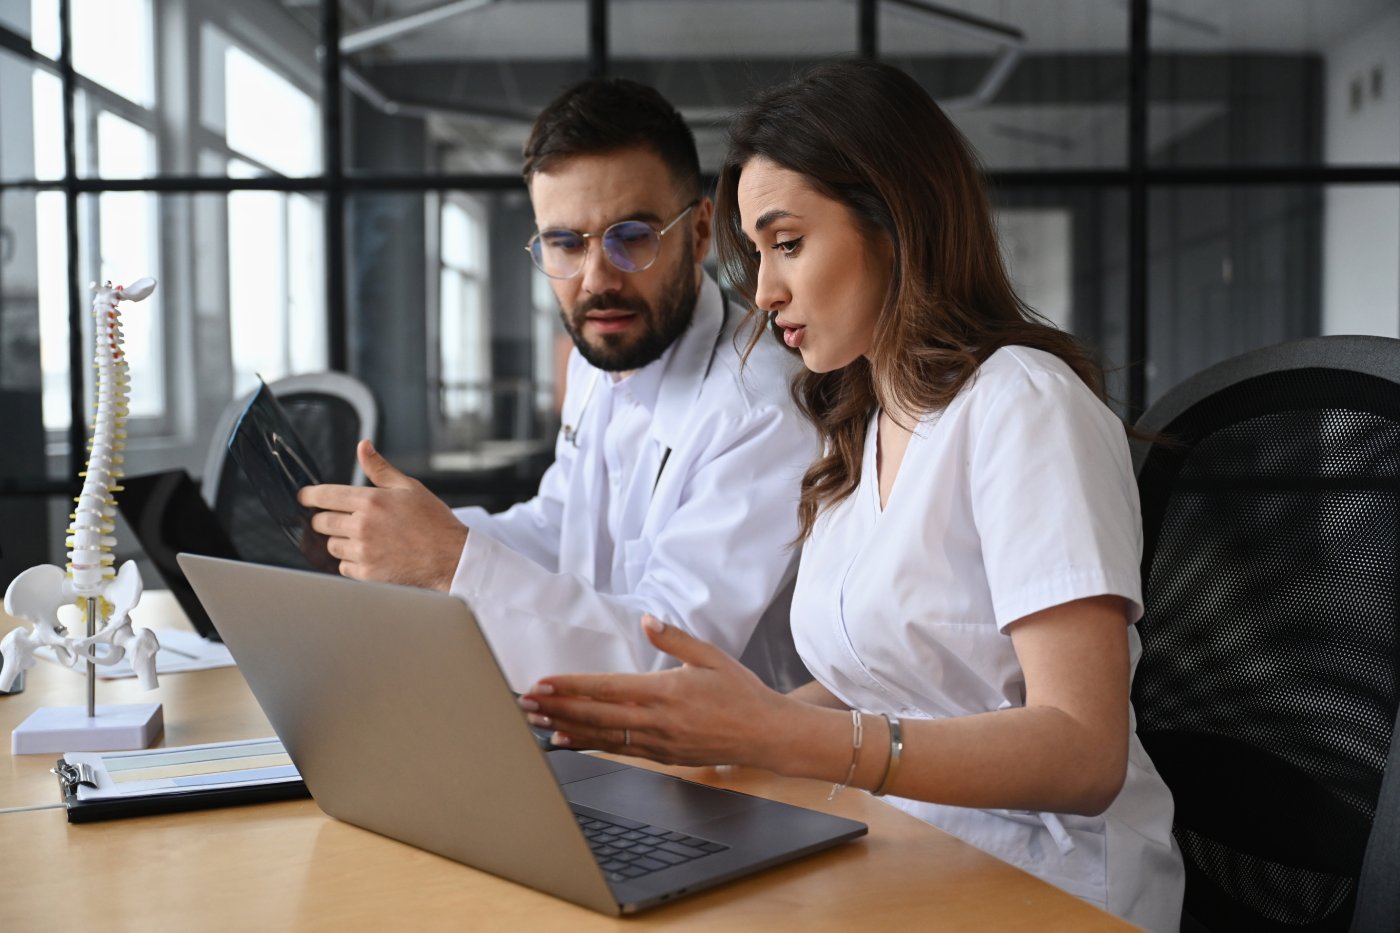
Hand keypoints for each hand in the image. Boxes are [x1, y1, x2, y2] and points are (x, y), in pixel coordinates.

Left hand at [297, 439, 467, 589]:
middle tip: (340, 520)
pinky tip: (370, 555)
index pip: (324, 496)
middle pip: (321, 522)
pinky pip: (343, 567)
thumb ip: (380, 468)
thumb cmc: (433, 522)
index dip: (308, 496)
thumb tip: (363, 446)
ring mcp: (363, 551)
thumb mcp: (409, 487)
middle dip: (325, 520)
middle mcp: (362, 526)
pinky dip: (351, 562)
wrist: (451, 557)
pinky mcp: (367, 573)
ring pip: (331, 546)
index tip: (304, 498)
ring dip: (339, 542)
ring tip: (362, 539)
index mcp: (370, 501)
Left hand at [519, 615, 793, 769]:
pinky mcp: (662, 757)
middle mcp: (657, 720)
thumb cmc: (741, 693)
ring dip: (566, 728)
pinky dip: (589, 744)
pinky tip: (568, 740)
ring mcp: (658, 742)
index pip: (607, 688)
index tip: (543, 683)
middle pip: (596, 715)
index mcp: (666, 691)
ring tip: (536, 723)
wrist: (767, 735)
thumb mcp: (711, 657)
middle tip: (524, 704)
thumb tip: (647, 620)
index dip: (571, 686)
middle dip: (557, 708)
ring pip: (602, 736)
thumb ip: (674, 638)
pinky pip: (619, 750)